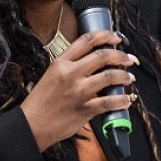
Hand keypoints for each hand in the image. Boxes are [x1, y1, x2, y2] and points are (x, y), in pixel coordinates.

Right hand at [20, 30, 137, 150]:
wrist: (31, 125)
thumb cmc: (41, 100)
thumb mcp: (52, 74)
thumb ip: (71, 65)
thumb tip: (95, 59)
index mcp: (61, 62)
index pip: (86, 40)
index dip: (105, 35)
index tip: (116, 37)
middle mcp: (71, 74)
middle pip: (102, 56)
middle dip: (120, 55)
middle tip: (128, 59)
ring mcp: (78, 91)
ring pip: (109, 76)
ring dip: (124, 76)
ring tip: (129, 78)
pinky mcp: (84, 109)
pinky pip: (108, 102)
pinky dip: (121, 100)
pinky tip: (126, 99)